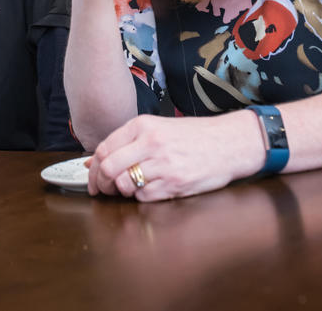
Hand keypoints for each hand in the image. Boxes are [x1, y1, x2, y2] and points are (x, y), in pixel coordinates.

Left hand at [87, 112, 264, 201]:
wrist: (229, 143)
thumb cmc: (193, 136)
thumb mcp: (158, 127)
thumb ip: (127, 142)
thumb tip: (94, 161)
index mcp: (143, 125)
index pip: (104, 149)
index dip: (94, 168)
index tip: (93, 177)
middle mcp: (151, 143)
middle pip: (109, 168)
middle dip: (101, 183)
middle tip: (103, 190)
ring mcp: (163, 164)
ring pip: (125, 184)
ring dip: (122, 191)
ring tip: (129, 189)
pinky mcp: (175, 183)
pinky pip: (145, 196)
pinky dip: (142, 196)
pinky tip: (149, 189)